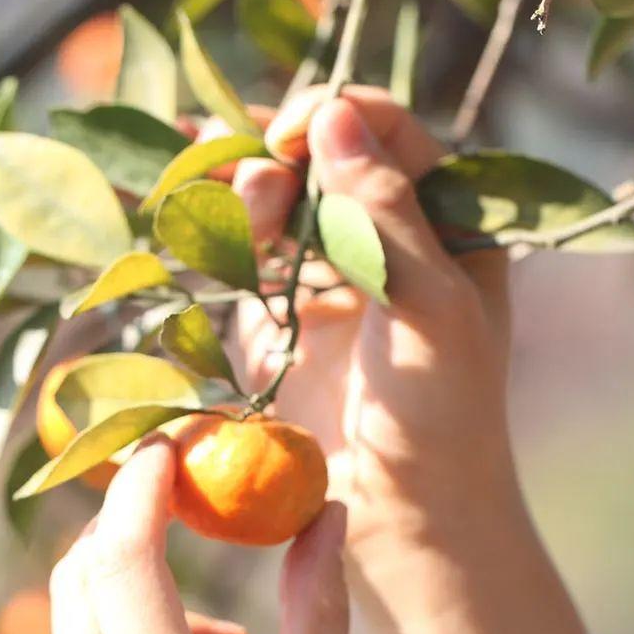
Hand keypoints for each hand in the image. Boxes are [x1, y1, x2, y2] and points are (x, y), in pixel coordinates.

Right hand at [234, 87, 587, 633]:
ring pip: (274, 196)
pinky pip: (239, 252)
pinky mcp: (274, 317)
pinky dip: (213, 228)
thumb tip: (335, 113)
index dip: (340, 116)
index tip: (296, 133)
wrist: (404, 520)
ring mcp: (327, 275)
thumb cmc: (442, 415)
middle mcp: (386, 236)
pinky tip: (185, 209)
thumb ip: (383, 212)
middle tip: (268, 195)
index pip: (389, 132)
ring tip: (248, 224)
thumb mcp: (431, 307)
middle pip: (320, 154)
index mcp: (448, 221)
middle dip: (283, 157)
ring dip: (249, 192)